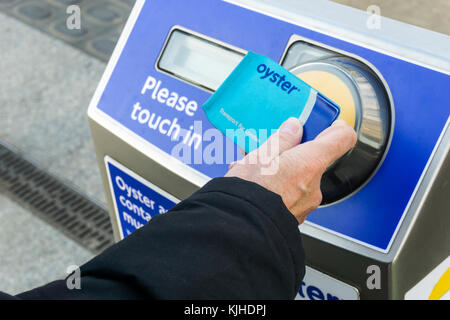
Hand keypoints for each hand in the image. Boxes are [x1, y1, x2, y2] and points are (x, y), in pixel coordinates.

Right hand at [225, 118, 356, 223]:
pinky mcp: (294, 218)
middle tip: (274, 149)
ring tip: (254, 171)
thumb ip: (282, 140)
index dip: (337, 128)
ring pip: (299, 180)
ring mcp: (305, 204)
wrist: (240, 229)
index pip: (342, 138)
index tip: (328, 124)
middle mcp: (314, 185)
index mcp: (309, 164)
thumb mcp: (260, 156)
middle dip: (295, 154)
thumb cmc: (249, 193)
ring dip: (282, 173)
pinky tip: (255, 187)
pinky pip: (290, 197)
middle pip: (314, 161)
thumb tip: (293, 128)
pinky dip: (277, 190)